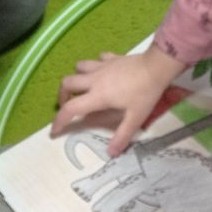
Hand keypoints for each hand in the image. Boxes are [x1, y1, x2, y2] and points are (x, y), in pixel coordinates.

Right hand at [52, 44, 184, 155]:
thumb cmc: (145, 92)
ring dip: (77, 77)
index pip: (70, 109)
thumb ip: (122, 136)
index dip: (59, 121)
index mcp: (97, 96)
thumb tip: (111, 153)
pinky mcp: (112, 58)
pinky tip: (103, 72)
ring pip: (79, 67)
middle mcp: (94, 79)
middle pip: (67, 83)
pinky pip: (97, 59)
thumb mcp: (136, 118)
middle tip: (70, 105)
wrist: (157, 66)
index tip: (54, 131)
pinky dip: (96, 66)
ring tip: (84, 88)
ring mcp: (102, 66)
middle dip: (63, 95)